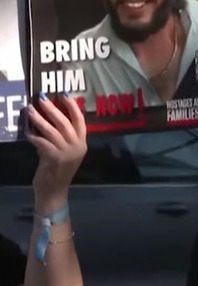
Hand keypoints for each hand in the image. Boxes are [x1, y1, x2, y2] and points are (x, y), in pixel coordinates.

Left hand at [26, 95, 86, 212]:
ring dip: (39, 119)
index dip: (73, 107)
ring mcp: (66, 153)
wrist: (54, 191)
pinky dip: (33, 136)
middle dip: (52, 109)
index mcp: (82, 144)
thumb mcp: (63, 152)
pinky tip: (27, 133)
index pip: (80, 121)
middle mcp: (77, 147)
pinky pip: (42, 142)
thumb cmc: (57, 170)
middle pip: (65, 123)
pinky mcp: (54, 159)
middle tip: (41, 98)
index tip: (63, 95)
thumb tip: (47, 118)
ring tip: (30, 110)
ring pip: (52, 131)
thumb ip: (59, 137)